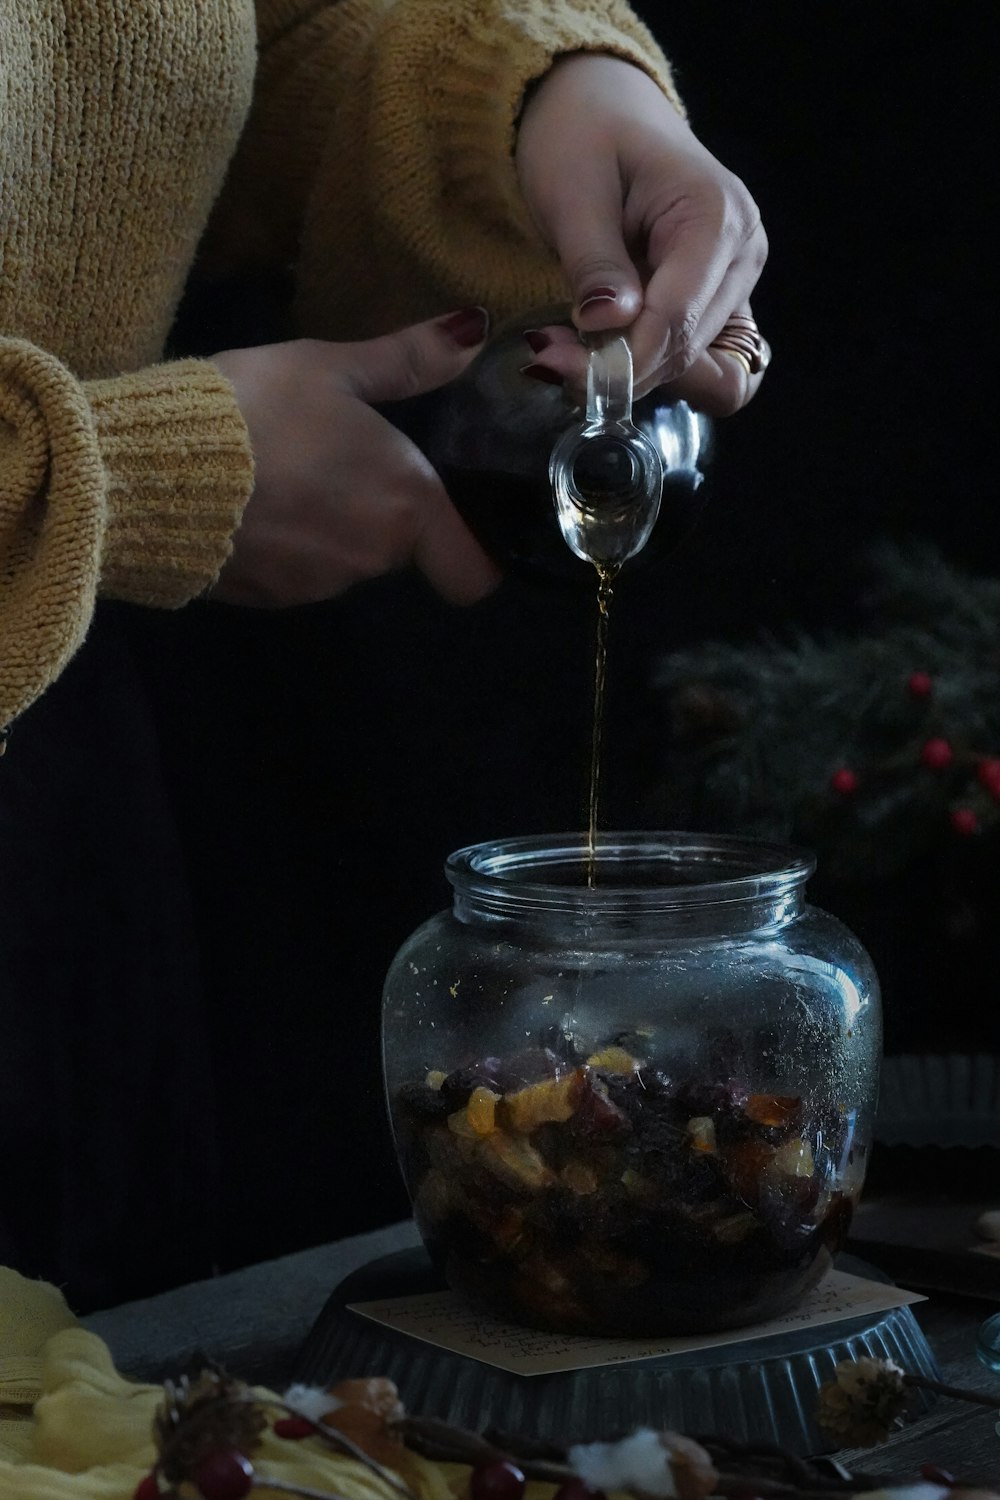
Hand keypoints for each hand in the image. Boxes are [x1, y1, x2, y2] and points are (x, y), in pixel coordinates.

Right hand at [210, 310, 500, 606]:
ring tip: (280, 476)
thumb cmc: (257, 408)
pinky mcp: (267, 600)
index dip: (470, 551)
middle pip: (398, 549)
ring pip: (344, 560)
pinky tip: (248, 506)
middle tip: (333, 460)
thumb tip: (474, 331)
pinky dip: (282, 548)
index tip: (448, 521)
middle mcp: (373, 557)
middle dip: (376, 511)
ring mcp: (318, 586)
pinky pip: (294, 575)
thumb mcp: (330, 367)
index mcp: (405, 503)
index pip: (472, 573)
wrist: (150, 469)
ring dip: (327, 527)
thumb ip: (408, 360)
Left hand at [514, 53, 767, 412]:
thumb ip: (593, 261)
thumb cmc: (583, 134)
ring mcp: (736, 280)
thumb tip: (607, 324)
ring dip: (632, 373)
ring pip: (694, 365)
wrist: (600, 109)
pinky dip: (650, 366)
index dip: (617, 359)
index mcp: (717, 217)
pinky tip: (605, 351)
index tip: (551, 364)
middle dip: (619, 369)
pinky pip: (695, 359)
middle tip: (547, 359)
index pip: (675, 321)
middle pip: (686, 351)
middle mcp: (742, 254)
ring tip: (570, 351)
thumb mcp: (573, 189)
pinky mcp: (718, 301)